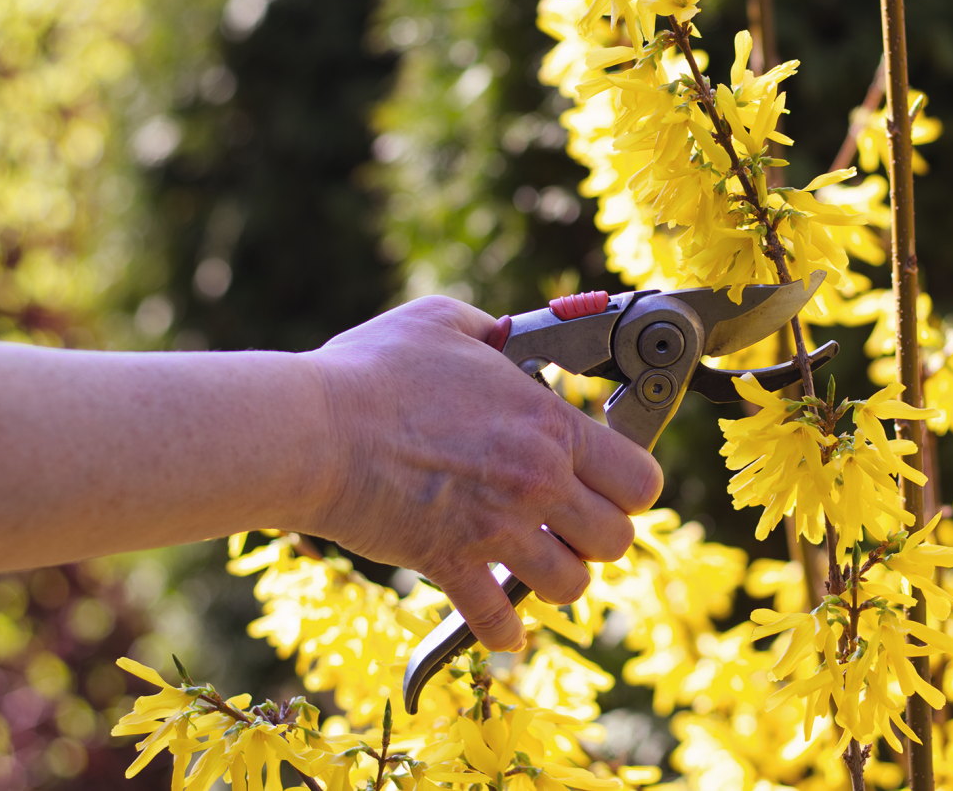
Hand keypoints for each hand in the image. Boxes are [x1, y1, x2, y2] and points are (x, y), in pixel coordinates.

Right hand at [298, 296, 662, 651]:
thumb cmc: (371, 372)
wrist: (312, 428)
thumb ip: (489, 330)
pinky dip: (503, 630)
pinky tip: (502, 624)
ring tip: (536, 564)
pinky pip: (498, 621)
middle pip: (617, 539)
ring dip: (558, 579)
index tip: (607, 483)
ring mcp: (497, 528)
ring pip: (572, 585)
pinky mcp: (451, 564)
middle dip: (599, 536)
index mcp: (547, 424)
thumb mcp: (441, 322)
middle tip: (571, 525)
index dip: (631, 486)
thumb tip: (504, 334)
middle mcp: (538, 481)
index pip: (640, 478)